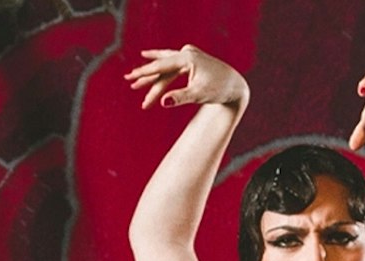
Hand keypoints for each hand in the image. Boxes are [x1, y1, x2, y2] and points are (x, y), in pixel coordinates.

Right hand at [125, 45, 247, 110]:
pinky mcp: (193, 60)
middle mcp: (188, 53)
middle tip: (128, 80)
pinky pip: (173, 65)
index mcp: (188, 58)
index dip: (144, 73)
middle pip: (162, 65)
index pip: (161, 66)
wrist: (235, 86)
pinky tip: (152, 60)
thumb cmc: (219, 90)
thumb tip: (163, 102)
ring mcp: (190, 55)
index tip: (130, 79)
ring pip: (166, 65)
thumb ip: (180, 98)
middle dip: (145, 75)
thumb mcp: (199, 95)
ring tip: (136, 78)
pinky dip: (163, 69)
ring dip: (153, 75)